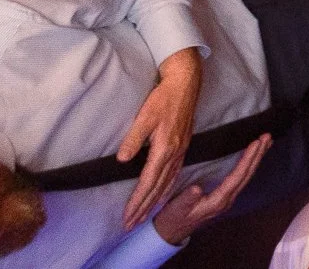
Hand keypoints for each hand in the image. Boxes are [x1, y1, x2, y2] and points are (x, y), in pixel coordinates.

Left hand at [120, 48, 202, 227]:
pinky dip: (168, 187)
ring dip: (156, 200)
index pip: (148, 182)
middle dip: (145, 207)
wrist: (186, 83)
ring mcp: (181, 149)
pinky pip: (175, 173)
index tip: (128, 217)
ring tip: (146, 214)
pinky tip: (164, 192)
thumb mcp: (144, 117)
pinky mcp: (184, 144)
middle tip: (132, 224)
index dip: (137, 201)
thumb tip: (122, 160)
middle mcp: (175, 153)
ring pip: (168, 182)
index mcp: (165, 148)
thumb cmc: (163, 98)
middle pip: (159, 187)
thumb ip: (133, 139)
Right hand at [151, 133, 269, 245]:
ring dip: (257, 158)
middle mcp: (227, 200)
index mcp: (218, 201)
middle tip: (267, 137)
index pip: (237, 177)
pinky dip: (249, 165)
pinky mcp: (224, 196)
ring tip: (266, 142)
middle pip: (247, 175)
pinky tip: (253, 157)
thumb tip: (196, 189)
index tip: (256, 143)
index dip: (247, 159)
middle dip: (258, 155)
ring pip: (247, 176)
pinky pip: (241, 178)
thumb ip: (187, 199)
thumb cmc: (173, 218)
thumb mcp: (177, 208)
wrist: (171, 232)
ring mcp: (227, 198)